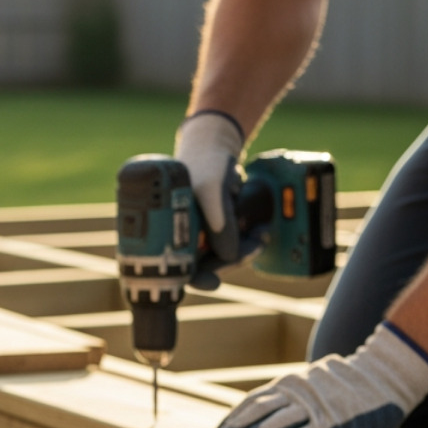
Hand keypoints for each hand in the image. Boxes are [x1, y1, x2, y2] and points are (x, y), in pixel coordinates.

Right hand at [174, 111, 244, 268]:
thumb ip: (221, 223)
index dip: (195, 277)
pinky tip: (258, 230)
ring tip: (262, 234)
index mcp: (165, 228)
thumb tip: (230, 257)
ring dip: (244, 250)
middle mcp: (178, 233)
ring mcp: (197, 232)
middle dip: (231, 260)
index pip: (177, 265)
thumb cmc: (205, 162)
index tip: (214, 283)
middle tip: (256, 246)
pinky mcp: (214, 228)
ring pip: (220, 257)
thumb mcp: (214, 191)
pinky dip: (245, 241)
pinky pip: (229, 245)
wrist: (214, 144)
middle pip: (203, 264)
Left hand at [210, 322, 427, 427]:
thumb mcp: (309, 388)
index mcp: (289, 385)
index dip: (230, 423)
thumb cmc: (344, 390)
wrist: (386, 376)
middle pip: (257, 413)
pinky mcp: (336, 422)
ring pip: (276, 424)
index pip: (251, 404)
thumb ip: (285, 402)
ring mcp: (317, 407)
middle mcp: (298, 393)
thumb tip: (253, 423)